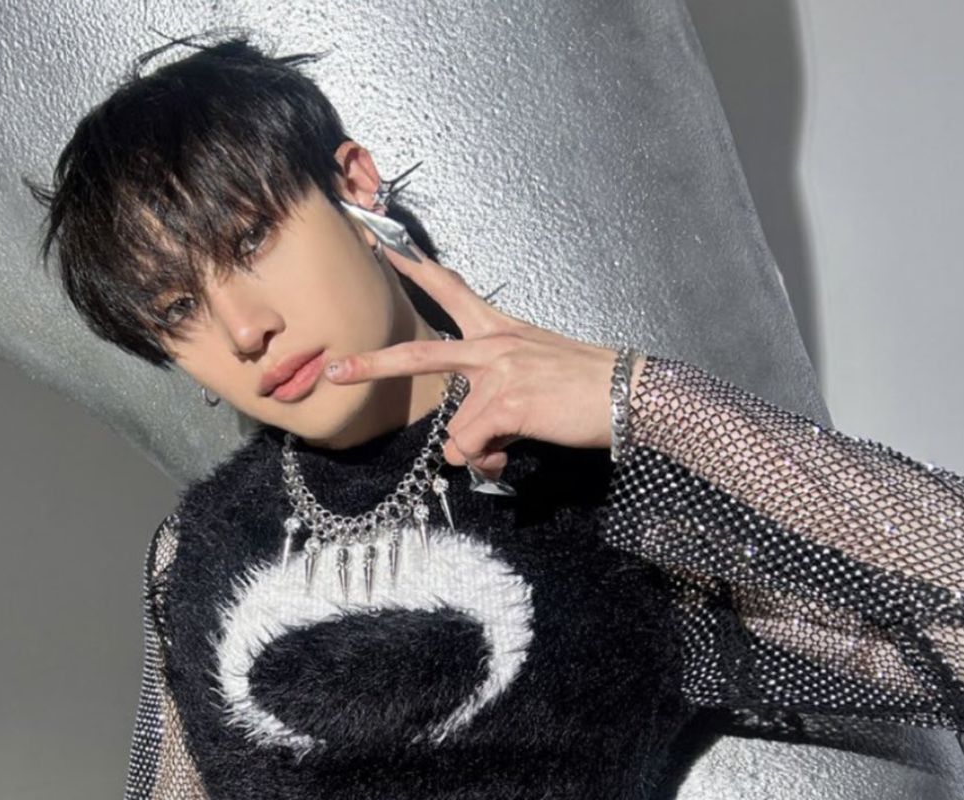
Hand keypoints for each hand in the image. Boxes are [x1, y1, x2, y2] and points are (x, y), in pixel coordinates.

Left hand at [323, 240, 645, 479]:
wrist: (629, 393)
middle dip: (371, 365)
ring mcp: (499, 372)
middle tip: (333, 370)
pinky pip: (472, 448)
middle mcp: (493, 345)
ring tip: (511, 444)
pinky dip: (490, 461)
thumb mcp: (536, 372)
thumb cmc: (586, 387)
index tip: (378, 243)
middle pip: (418, 356)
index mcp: (500, 331)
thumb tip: (470, 437)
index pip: (450, 289)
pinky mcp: (508, 400)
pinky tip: (514, 449)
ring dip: (480, 452)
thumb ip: (495, 395)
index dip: (413, 266)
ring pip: (456, 433)